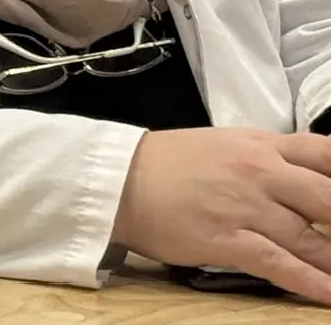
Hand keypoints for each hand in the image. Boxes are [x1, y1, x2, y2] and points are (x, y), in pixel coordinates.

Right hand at [112, 128, 330, 302]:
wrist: (118, 179)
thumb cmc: (171, 163)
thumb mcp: (226, 145)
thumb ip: (271, 158)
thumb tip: (311, 181)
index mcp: (262, 145)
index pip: (327, 154)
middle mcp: (261, 173)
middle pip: (330, 199)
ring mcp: (246, 207)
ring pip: (312, 240)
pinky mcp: (228, 241)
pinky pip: (281, 264)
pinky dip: (312, 283)